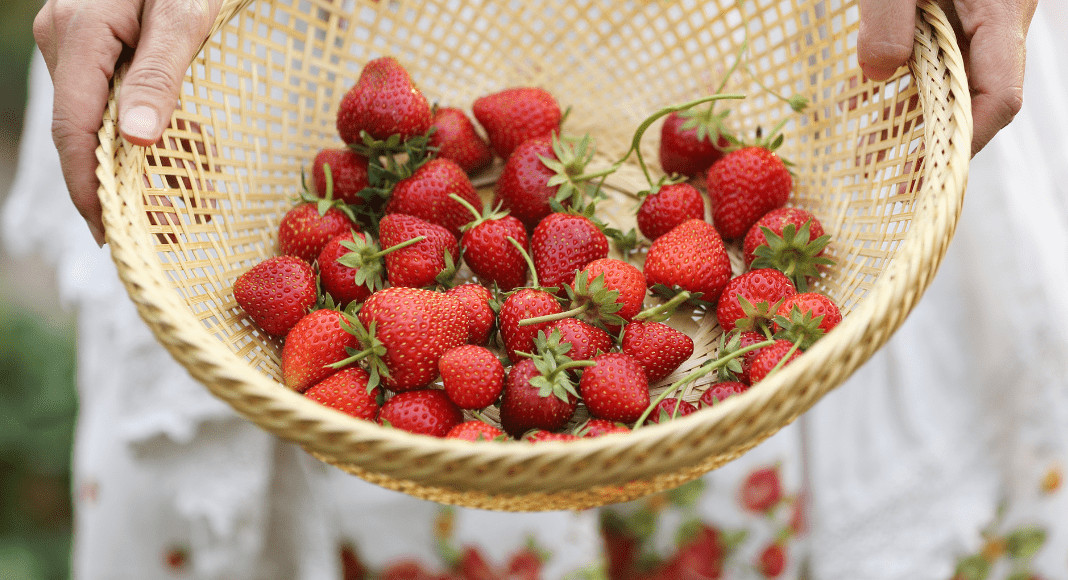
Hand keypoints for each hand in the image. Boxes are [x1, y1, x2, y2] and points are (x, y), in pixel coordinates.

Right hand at [33, 0, 223, 245]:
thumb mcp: (186, 16)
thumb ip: (159, 74)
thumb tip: (134, 141)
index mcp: (78, 33)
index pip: (73, 128)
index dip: (90, 188)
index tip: (112, 235)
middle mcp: (65, 38)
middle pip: (85, 131)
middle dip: (125, 185)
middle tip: (168, 230)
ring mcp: (77, 39)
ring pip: (104, 119)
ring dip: (145, 164)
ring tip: (187, 208)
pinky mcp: (98, 43)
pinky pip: (117, 99)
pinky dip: (151, 133)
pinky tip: (187, 163)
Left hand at [857, 0, 1037, 155]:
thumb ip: (888, 21)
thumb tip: (878, 72)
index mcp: (1000, 11)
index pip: (999, 94)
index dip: (967, 136)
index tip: (932, 167)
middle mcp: (998, 21)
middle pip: (974, 93)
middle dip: (932, 136)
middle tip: (897, 176)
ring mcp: (978, 18)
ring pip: (950, 78)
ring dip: (910, 114)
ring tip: (872, 151)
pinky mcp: (958, 11)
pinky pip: (932, 55)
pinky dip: (900, 80)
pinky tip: (861, 100)